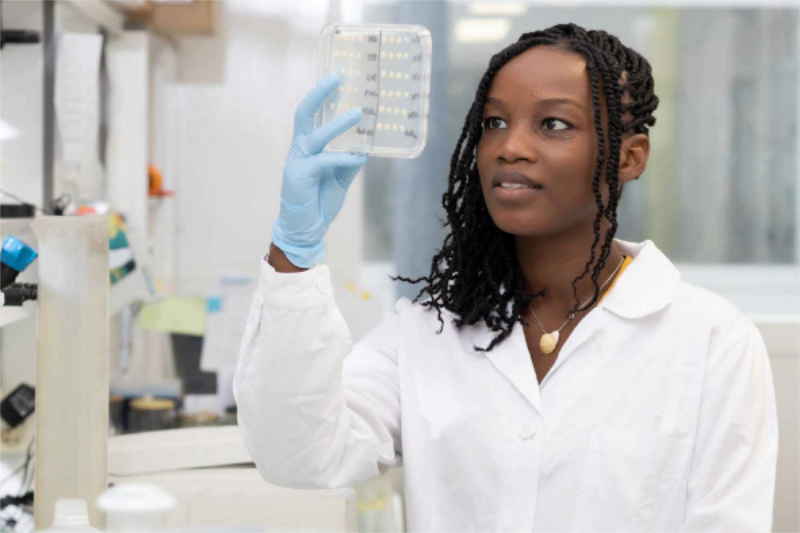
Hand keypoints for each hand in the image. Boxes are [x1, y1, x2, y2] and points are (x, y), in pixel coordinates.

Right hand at [271, 73, 367, 267]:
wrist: (306, 230)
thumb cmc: (319, 203)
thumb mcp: (340, 179)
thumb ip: (349, 161)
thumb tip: (365, 147)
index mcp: (306, 147)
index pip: (312, 115)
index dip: (322, 96)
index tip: (337, 79)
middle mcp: (299, 150)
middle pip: (304, 114)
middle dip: (319, 94)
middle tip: (338, 77)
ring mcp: (296, 161)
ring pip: (316, 135)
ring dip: (337, 124)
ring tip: (358, 114)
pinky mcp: (298, 176)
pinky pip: (324, 161)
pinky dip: (342, 157)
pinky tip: (358, 156)